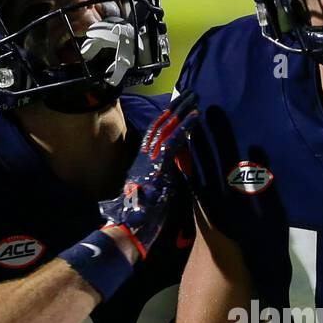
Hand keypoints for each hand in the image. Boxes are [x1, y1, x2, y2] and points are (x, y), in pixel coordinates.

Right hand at [98, 89, 197, 260]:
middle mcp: (144, 158)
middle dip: (174, 109)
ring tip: (194, 96)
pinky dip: (185, 127)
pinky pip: (173, 141)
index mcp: (141, 165)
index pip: (154, 137)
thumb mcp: (148, 198)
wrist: (128, 229)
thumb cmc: (137, 220)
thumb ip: (157, 186)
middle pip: (160, 126)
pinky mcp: (158, 165)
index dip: (166, 121)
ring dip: (181, 111)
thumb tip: (165, 182)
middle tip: (189, 93)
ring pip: (167, 129)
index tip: (177, 109)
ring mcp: (150, 160)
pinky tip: (195, 115)